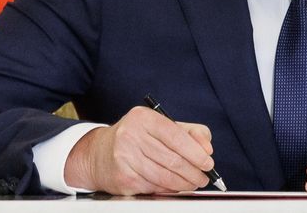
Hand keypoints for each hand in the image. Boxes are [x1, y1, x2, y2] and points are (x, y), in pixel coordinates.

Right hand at [64, 106, 214, 194]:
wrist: (98, 154)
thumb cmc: (136, 138)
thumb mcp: (161, 126)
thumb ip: (190, 132)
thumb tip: (207, 149)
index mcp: (143, 118)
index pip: (176, 136)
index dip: (196, 152)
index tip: (208, 163)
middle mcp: (131, 135)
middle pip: (172, 159)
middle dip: (193, 172)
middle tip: (203, 177)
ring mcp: (124, 158)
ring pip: (164, 176)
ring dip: (184, 184)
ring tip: (193, 183)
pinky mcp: (123, 178)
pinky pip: (153, 187)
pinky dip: (168, 189)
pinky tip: (174, 187)